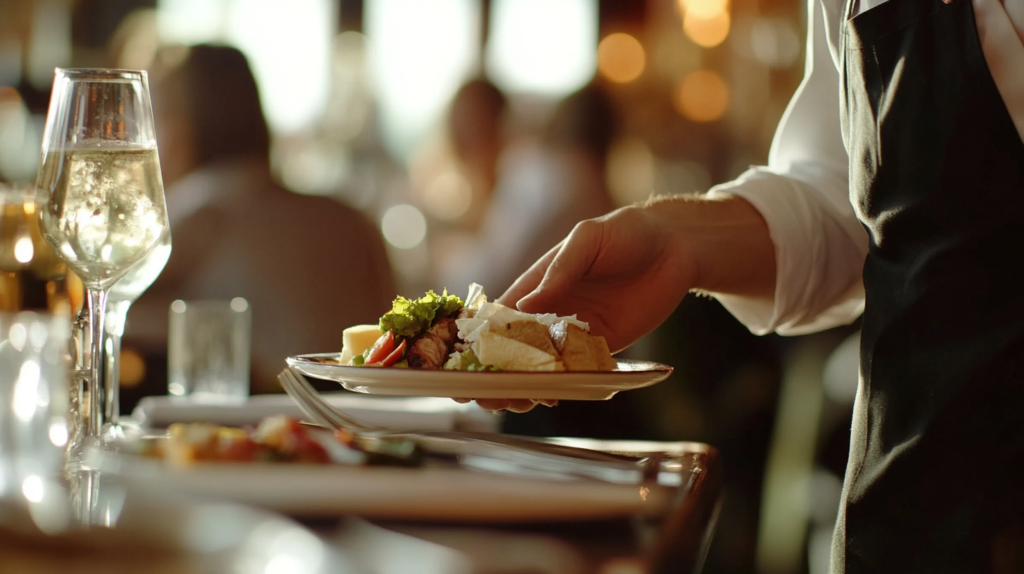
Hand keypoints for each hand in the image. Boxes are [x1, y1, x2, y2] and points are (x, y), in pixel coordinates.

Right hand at [462, 195, 774, 413]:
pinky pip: (577, 373)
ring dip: (524, 386)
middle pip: (513, 351)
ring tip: (513, 401)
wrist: (675, 246)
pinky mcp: (602, 348)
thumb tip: (526, 307)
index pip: (497, 317)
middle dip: (494, 373)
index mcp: (536, 285)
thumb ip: (559, 272)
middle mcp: (549, 313)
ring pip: (541, 368)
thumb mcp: (588, 240)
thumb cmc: (625, 232)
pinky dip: (561, 387)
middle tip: (481, 396)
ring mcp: (574, 334)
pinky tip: (551, 397)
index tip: (457, 363)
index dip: (474, 340)